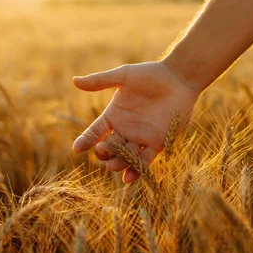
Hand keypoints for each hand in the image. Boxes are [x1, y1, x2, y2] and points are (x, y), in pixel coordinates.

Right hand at [72, 61, 198, 182]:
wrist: (179, 79)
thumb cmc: (150, 75)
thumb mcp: (123, 76)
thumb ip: (100, 81)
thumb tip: (74, 81)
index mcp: (114, 114)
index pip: (95, 131)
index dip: (86, 139)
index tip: (77, 148)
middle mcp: (125, 129)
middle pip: (109, 147)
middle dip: (104, 153)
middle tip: (102, 151)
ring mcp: (141, 137)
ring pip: (125, 157)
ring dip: (118, 163)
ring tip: (113, 166)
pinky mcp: (158, 143)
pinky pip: (145, 161)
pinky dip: (137, 170)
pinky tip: (129, 178)